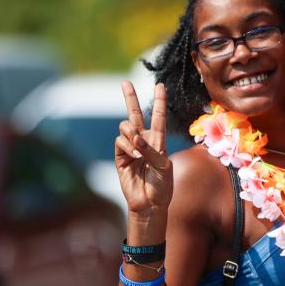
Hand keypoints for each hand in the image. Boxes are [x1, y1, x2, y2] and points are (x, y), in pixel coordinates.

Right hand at [115, 81, 172, 220]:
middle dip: (130, 97)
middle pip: (135, 114)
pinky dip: (127, 146)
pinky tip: (134, 156)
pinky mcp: (119, 156)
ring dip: (132, 135)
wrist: (149, 203)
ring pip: (126, 127)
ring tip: (139, 150)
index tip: (160, 85)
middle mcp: (144, 141)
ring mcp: (130, 148)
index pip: (158, 117)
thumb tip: (135, 138)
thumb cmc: (162, 185)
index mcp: (158, 140)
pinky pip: (120, 141)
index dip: (159, 101)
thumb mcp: (164, 166)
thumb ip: (151, 150)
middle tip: (125, 82)